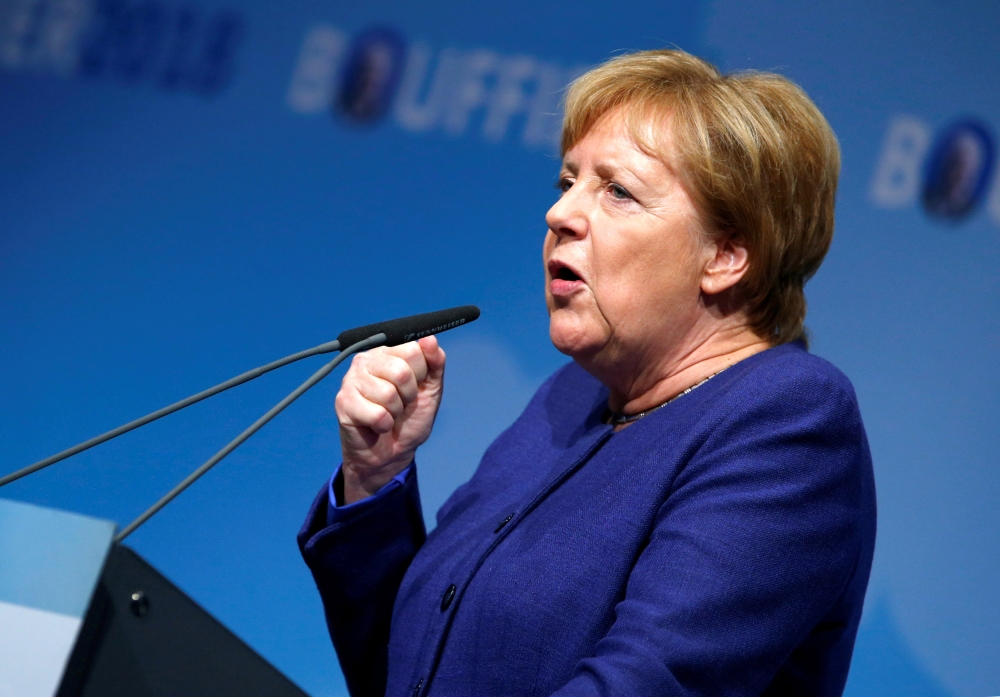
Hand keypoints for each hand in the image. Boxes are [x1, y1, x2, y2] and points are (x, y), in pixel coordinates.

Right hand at [334, 336, 445, 503]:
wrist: (393, 452)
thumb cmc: (409, 419)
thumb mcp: (431, 389)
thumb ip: (435, 363)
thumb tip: (429, 340)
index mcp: (388, 352)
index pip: (413, 349)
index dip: (421, 374)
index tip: (414, 386)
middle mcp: (367, 360)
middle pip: (401, 371)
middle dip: (408, 395)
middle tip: (400, 404)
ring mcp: (352, 380)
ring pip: (388, 394)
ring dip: (395, 412)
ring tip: (388, 414)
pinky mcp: (343, 402)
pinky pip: (376, 414)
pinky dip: (383, 425)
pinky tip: (376, 425)